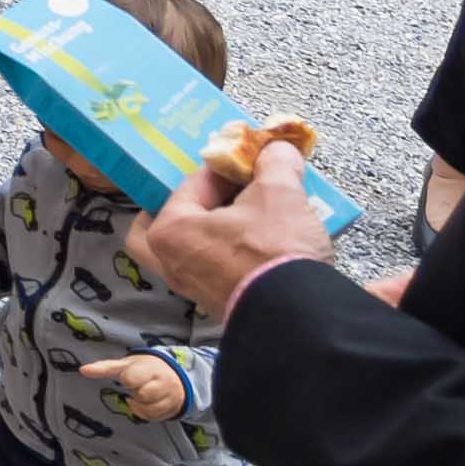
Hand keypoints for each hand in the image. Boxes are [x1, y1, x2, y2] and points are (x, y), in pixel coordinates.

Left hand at [93, 346, 197, 425]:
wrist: (175, 375)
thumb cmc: (143, 369)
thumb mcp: (126, 364)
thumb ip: (105, 367)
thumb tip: (83, 370)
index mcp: (149, 367)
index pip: (133, 378)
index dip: (127, 379)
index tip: (126, 378)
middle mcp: (163, 381)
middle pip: (143, 395)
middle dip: (136, 392)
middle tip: (136, 386)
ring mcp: (169, 396)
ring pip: (149, 408)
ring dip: (140, 404)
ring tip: (140, 395)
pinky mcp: (171, 408)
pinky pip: (154, 417)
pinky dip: (145, 413)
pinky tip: (144, 404)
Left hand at [129, 130, 333, 324]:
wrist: (301, 317)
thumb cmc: (276, 249)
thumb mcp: (280, 193)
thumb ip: (275, 163)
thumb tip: (278, 148)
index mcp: (169, 231)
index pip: (191, 185)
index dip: (223, 168)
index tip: (246, 162)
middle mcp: (172, 263)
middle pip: (163, 226)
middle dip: (186, 208)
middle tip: (214, 195)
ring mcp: (193, 289)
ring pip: (190, 250)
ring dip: (214, 231)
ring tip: (246, 216)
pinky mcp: (219, 306)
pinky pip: (212, 271)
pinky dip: (228, 255)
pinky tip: (260, 244)